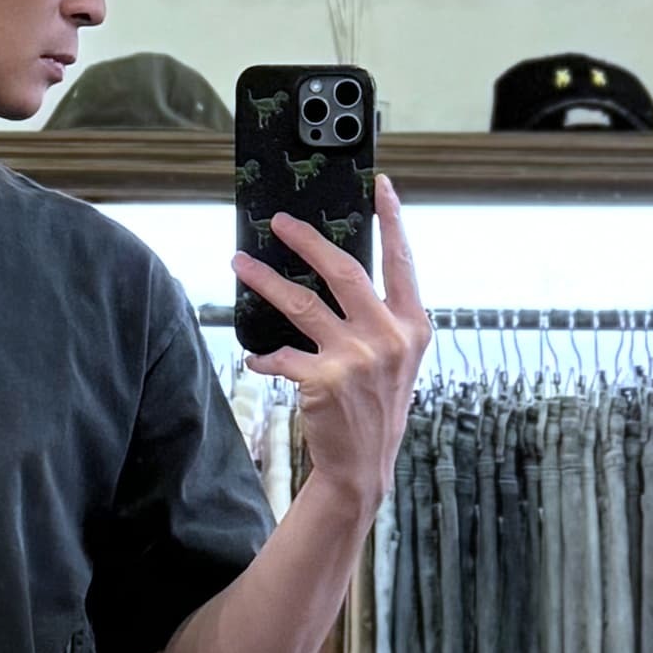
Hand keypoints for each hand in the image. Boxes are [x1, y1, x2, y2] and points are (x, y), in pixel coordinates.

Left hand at [231, 170, 431, 514]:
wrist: (362, 467)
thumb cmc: (375, 410)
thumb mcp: (395, 361)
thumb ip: (381, 319)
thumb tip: (339, 275)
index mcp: (413, 326)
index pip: (402, 261)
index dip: (392, 220)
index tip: (381, 185)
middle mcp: (389, 336)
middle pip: (342, 268)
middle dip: (306, 238)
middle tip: (279, 221)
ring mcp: (357, 358)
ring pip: (301, 302)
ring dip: (265, 280)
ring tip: (240, 263)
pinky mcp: (325, 380)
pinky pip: (280, 355)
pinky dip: (263, 357)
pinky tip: (257, 361)